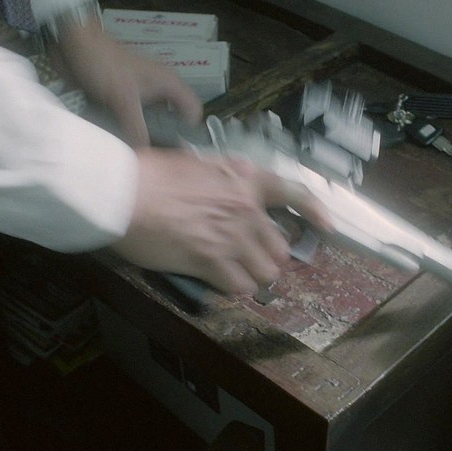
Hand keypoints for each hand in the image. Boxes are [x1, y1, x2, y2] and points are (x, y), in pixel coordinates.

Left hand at [51, 19, 202, 145]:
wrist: (72, 44)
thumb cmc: (105, 64)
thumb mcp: (124, 99)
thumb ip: (137, 128)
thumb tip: (146, 156)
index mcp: (168, 84)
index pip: (193, 110)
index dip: (190, 131)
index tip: (179, 150)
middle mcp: (157, 89)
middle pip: (170, 120)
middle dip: (163, 138)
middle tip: (155, 157)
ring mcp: (138, 94)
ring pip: (148, 122)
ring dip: (141, 135)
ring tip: (135, 154)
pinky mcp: (120, 99)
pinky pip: (129, 120)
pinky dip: (125, 129)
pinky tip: (118, 142)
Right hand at [110, 149, 331, 294]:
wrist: (124, 191)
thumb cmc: (150, 173)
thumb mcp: (196, 162)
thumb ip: (223, 174)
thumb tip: (235, 178)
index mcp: (244, 180)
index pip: (293, 192)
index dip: (315, 211)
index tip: (326, 227)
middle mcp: (247, 209)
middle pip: (280, 248)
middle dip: (266, 256)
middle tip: (247, 259)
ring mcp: (232, 237)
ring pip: (265, 273)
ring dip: (252, 276)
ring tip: (232, 273)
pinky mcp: (212, 262)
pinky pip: (239, 287)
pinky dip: (230, 288)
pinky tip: (216, 281)